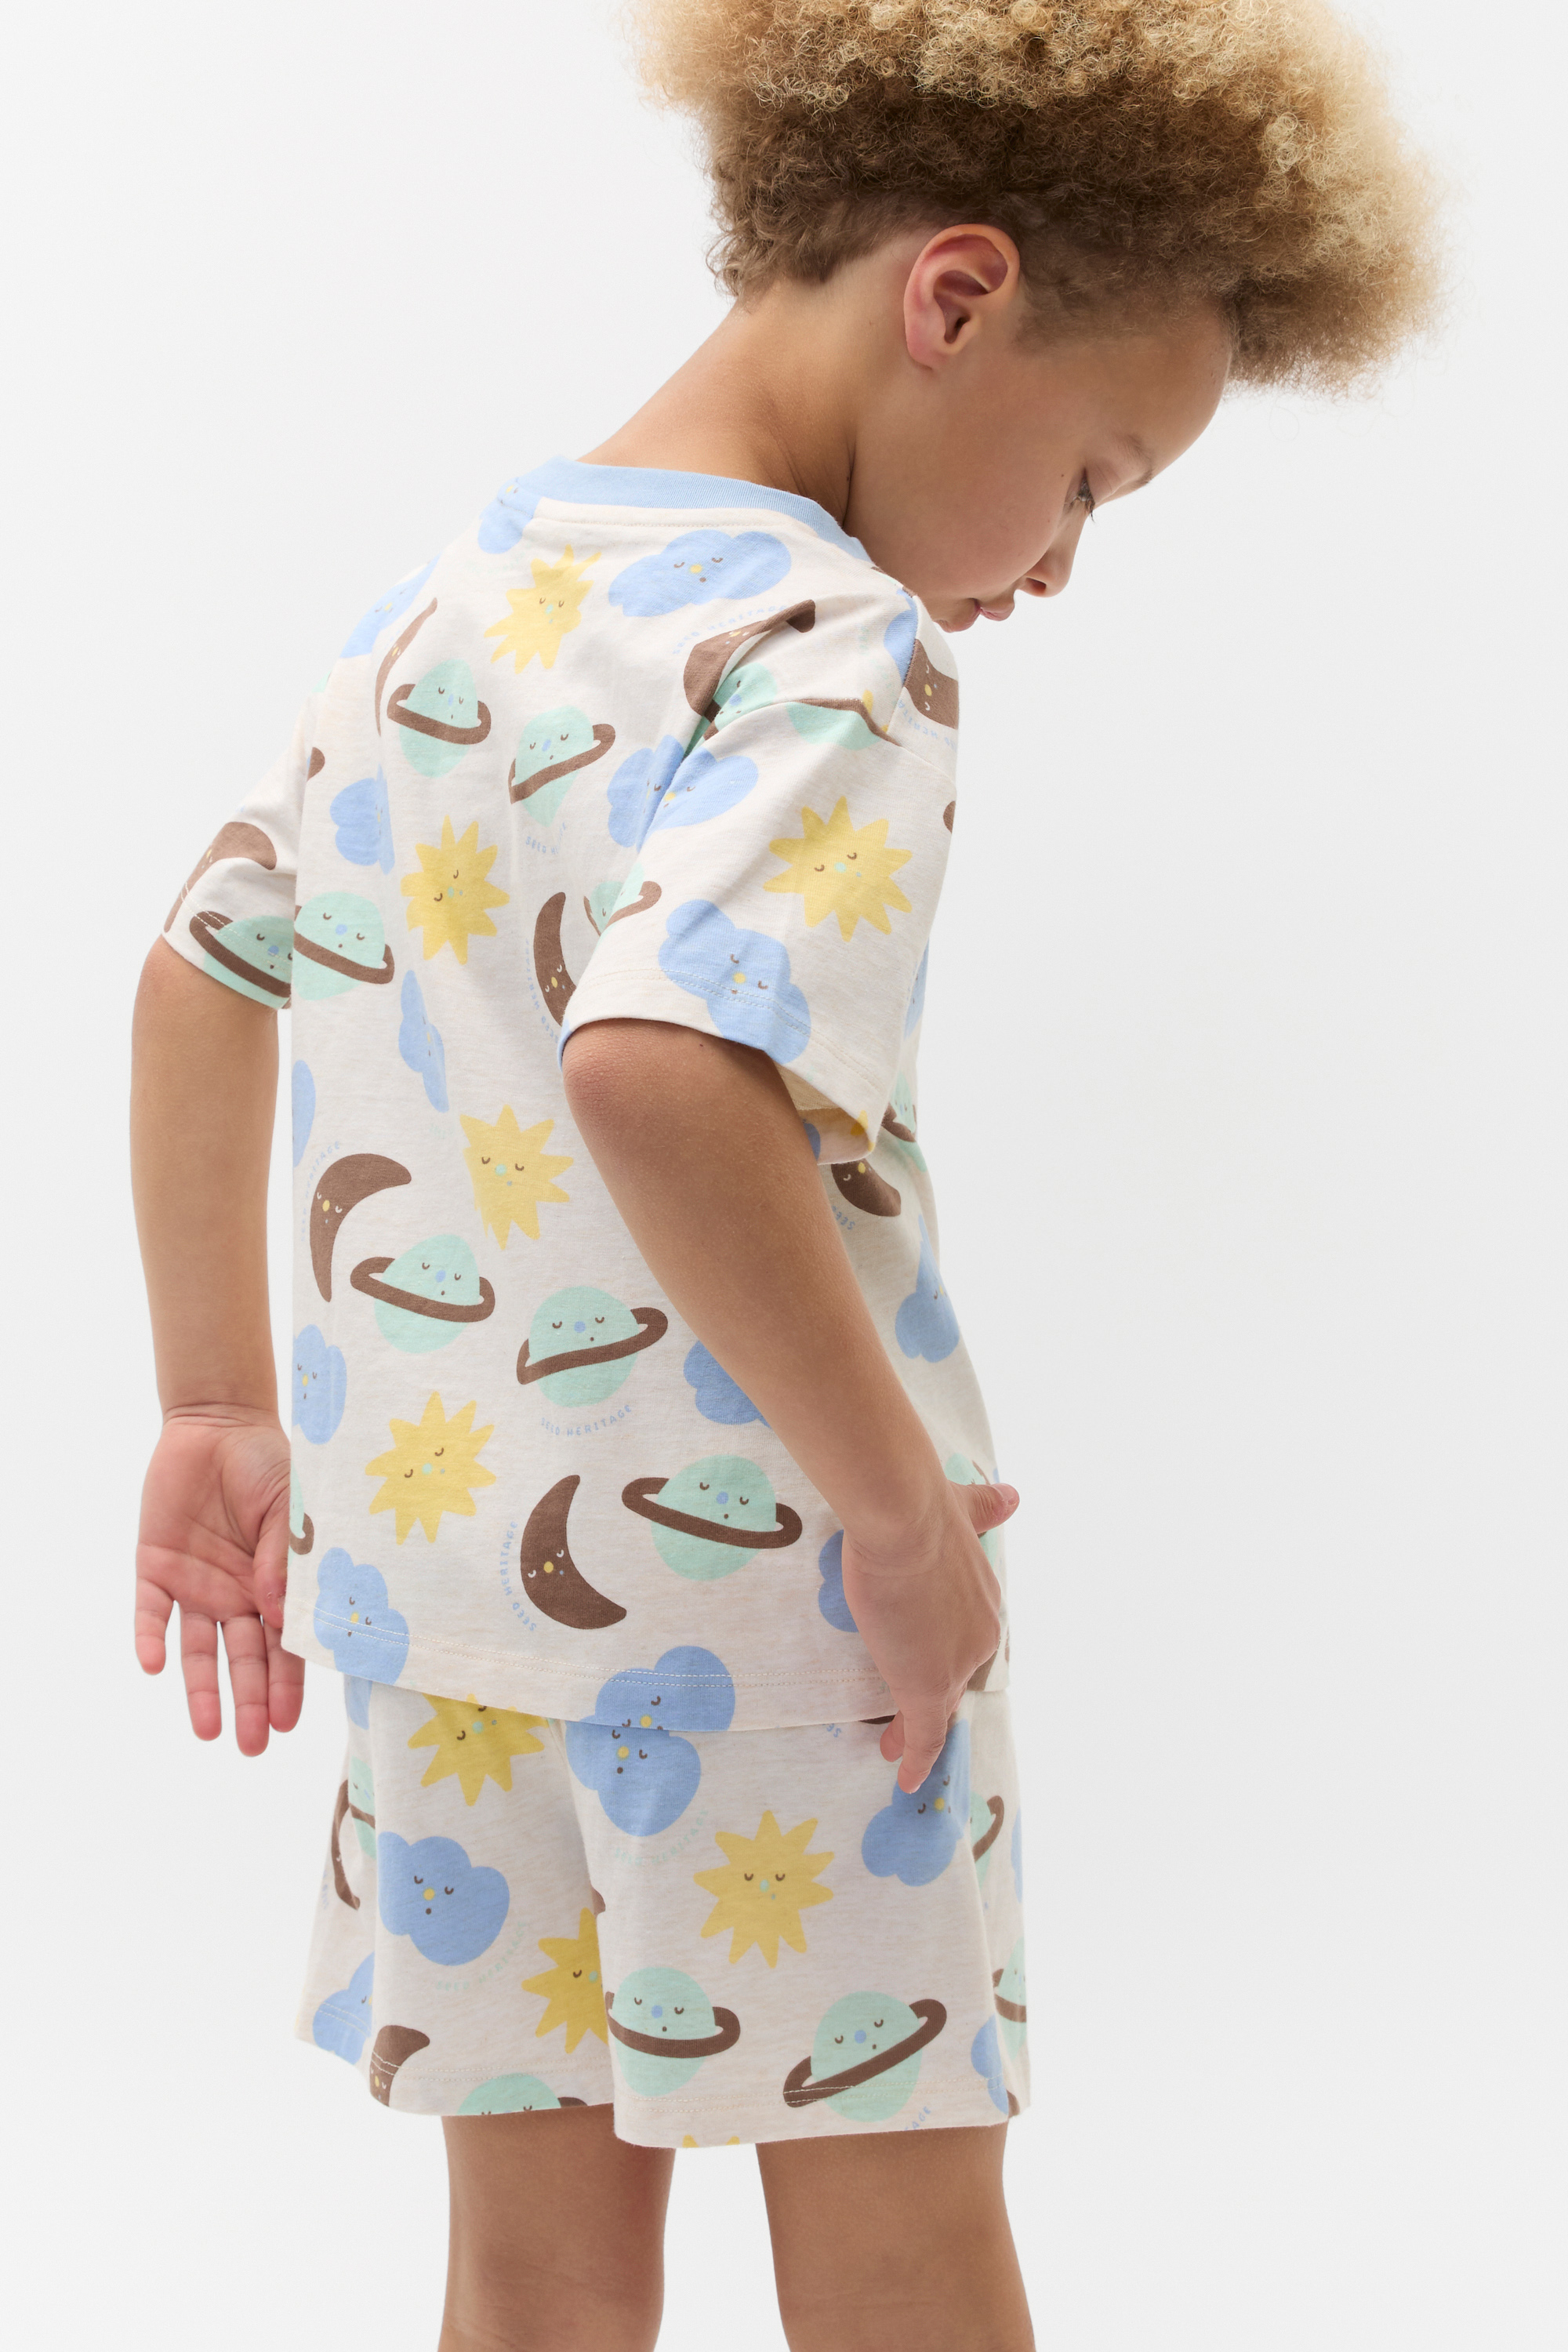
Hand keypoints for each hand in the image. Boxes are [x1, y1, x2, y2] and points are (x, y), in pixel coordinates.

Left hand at [135, 1406, 302, 1754]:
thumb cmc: (269, 1463)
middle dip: (249, 1702)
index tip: (289, 1721)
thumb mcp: (291, 1507)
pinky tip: (153, 1666)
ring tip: (208, 1730)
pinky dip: (151, 1637)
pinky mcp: (156, 1567)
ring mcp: (196, 1584)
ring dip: (202, 1689)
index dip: (287, 1683)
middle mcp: (237, 1595)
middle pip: (243, 1659)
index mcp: (276, 1585)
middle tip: (255, 1744)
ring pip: (199, 1649)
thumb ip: (283, 1557)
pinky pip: (151, 1611)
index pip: (284, 1645)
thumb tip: (281, 1614)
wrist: (219, 1424)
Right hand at [842, 1476, 1016, 1791]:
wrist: (905, 1520)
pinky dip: (917, 1758)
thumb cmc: (923, 1510)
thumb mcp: (963, 1509)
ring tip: (895, 1748)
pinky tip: (905, 1776)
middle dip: (930, 1696)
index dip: (942, 1654)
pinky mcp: (925, 1685)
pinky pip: (924, 1733)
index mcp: (985, 1603)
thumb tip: (1013, 1497)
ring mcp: (954, 1665)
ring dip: (917, 1731)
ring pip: (935, 1708)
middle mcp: (979, 1637)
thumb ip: (987, 1508)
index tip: (920, 1659)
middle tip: (905, 1718)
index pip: (962, 1640)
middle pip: (953, 1677)